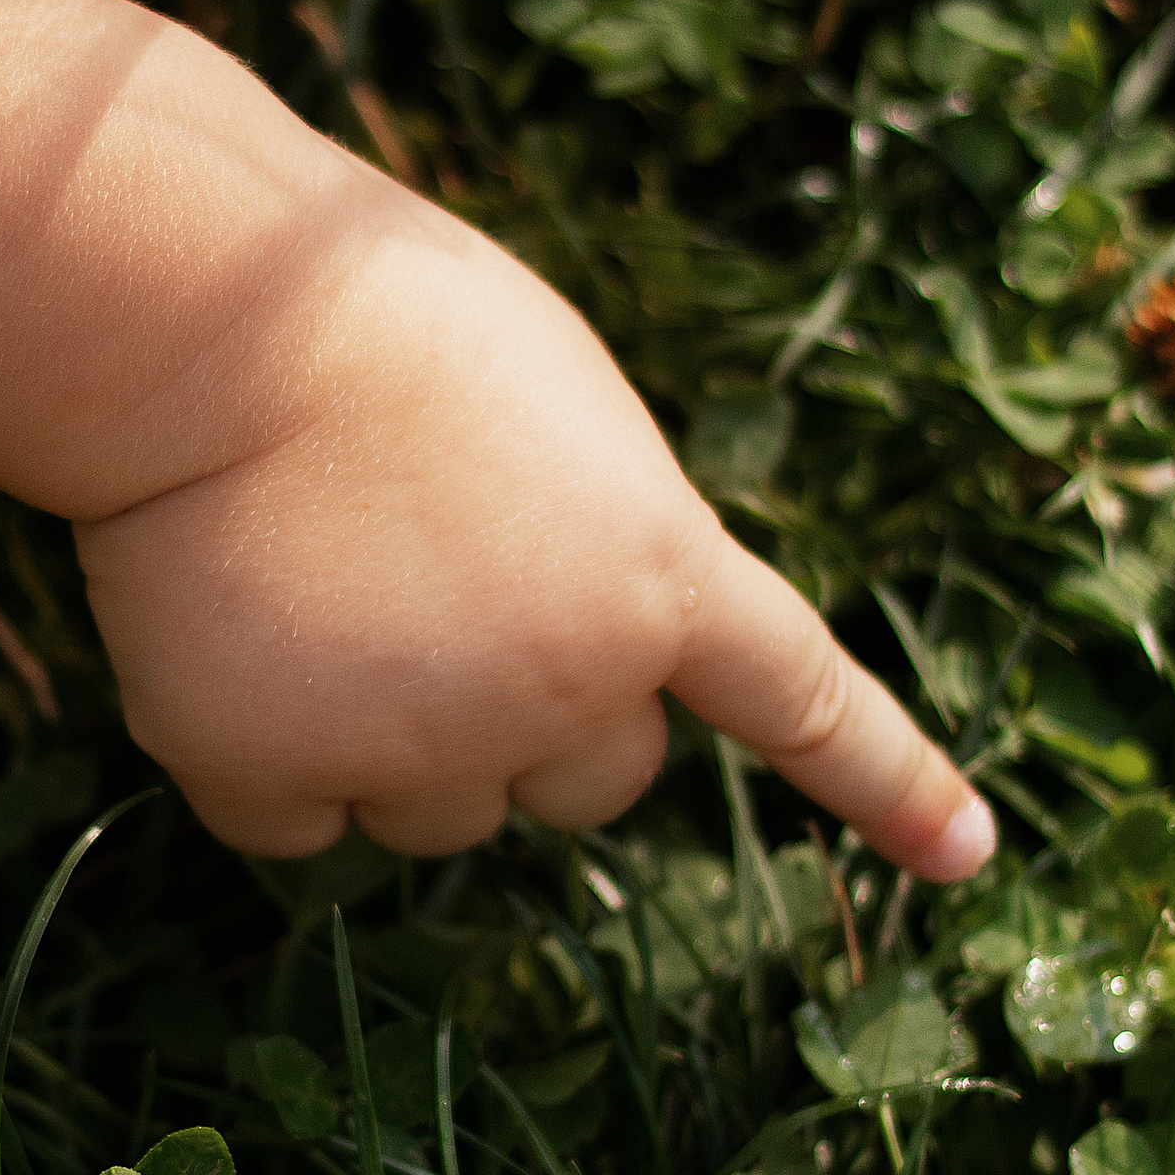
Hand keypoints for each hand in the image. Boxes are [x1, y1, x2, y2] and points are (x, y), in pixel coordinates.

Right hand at [73, 187, 993, 870]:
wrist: (207, 322)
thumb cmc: (379, 316)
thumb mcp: (568, 411)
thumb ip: (608, 546)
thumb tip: (569, 667)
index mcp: (658, 573)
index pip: (802, 699)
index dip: (888, 784)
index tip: (967, 857)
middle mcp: (564, 687)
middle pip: (593, 785)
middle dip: (537, 723)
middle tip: (435, 595)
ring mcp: (421, 746)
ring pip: (436, 817)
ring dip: (391, 739)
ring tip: (315, 585)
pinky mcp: (271, 776)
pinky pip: (293, 825)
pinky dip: (258, 755)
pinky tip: (228, 630)